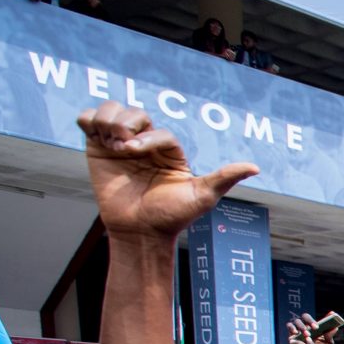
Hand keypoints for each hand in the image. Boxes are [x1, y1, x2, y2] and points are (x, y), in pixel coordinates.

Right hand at [78, 102, 257, 241]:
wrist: (139, 232)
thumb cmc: (171, 217)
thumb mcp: (202, 198)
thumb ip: (224, 178)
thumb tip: (255, 167)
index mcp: (170, 151)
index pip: (159, 131)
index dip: (147, 136)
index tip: (135, 152)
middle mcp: (146, 144)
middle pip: (135, 112)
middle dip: (127, 123)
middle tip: (123, 147)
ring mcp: (120, 145)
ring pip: (111, 111)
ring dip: (108, 119)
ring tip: (109, 142)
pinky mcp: (97, 148)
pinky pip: (88, 120)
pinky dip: (89, 120)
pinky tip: (96, 137)